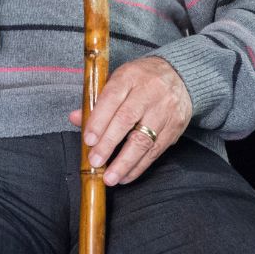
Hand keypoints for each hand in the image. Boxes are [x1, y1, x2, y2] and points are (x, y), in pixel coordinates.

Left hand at [69, 56, 192, 185]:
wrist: (178, 75)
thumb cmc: (140, 80)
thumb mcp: (118, 80)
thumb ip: (97, 101)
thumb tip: (75, 118)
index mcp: (130, 76)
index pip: (112, 98)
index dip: (99, 120)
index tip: (88, 140)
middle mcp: (150, 91)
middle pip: (127, 119)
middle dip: (109, 143)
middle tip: (95, 161)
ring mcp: (165, 110)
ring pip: (144, 139)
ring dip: (125, 162)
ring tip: (110, 178)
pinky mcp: (175, 127)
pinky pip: (156, 150)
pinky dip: (139, 166)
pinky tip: (126, 176)